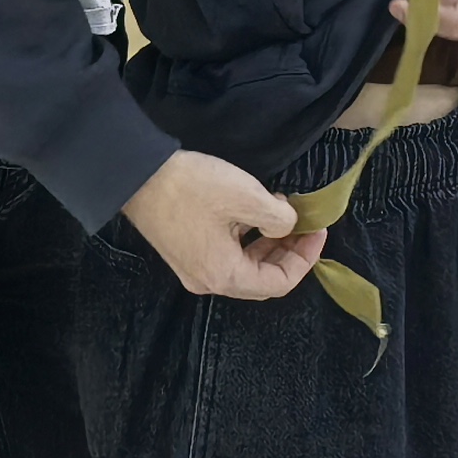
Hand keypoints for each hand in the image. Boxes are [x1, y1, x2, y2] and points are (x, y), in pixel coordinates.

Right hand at [120, 149, 325, 299]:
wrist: (138, 175)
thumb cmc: (194, 188)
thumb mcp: (247, 198)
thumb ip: (279, 218)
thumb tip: (287, 223)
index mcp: (225, 276)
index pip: (279, 283)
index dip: (305, 258)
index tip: (318, 230)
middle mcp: (208, 281)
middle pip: (261, 279)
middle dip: (288, 253)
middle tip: (305, 225)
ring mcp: (193, 269)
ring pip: (244, 267)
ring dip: (268, 246)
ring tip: (284, 217)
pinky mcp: (185, 253)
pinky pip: (226, 256)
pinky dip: (247, 241)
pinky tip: (255, 216)